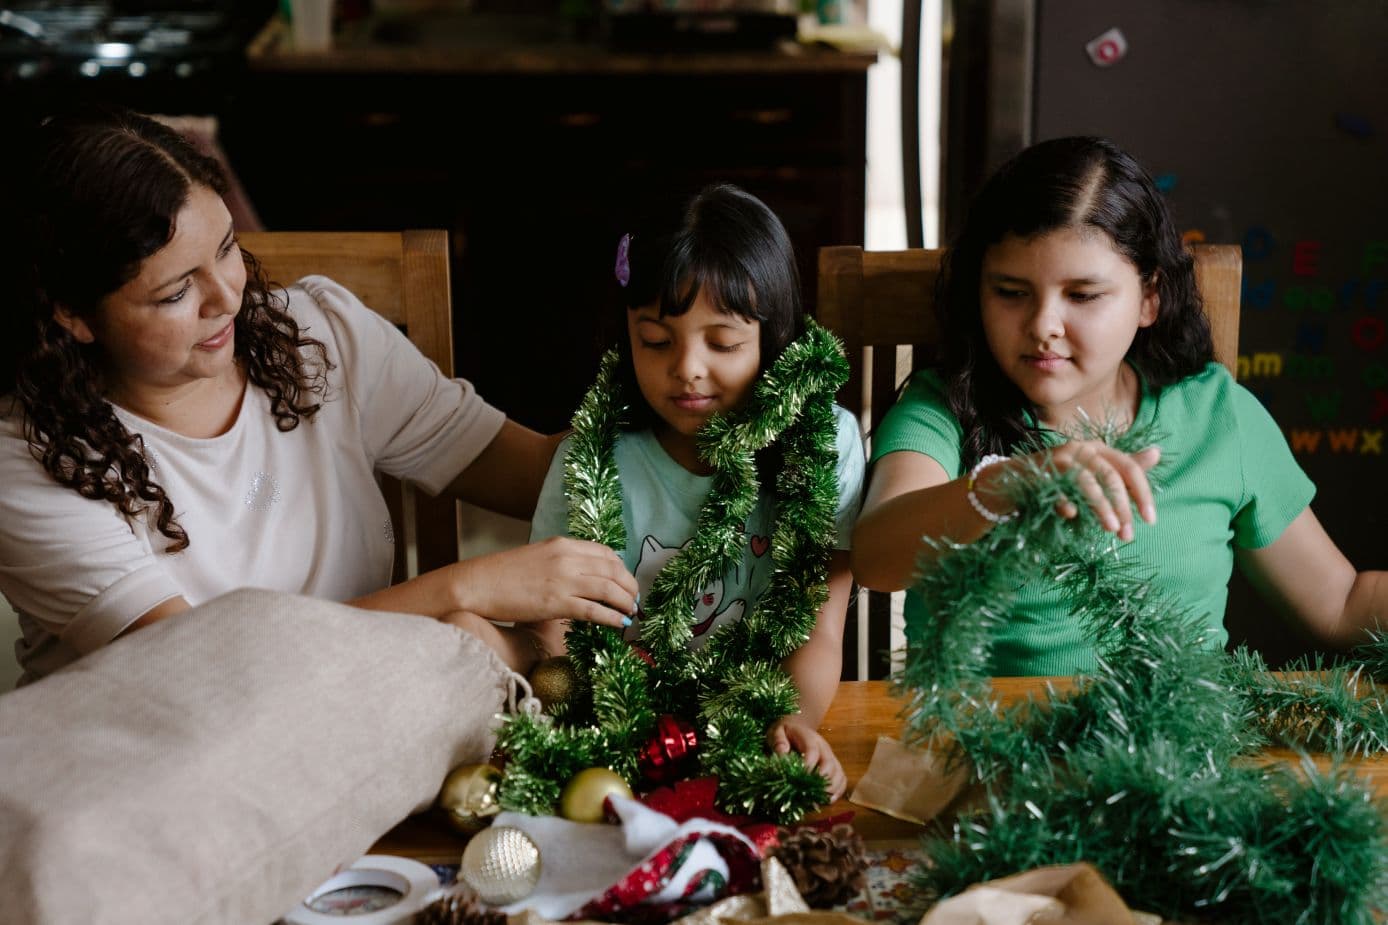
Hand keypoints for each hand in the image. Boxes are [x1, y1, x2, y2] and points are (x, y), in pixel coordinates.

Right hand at [452, 536, 637, 628]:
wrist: (476, 584)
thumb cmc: (502, 575)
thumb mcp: (537, 558)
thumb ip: (561, 563)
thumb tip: (583, 579)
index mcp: (562, 544)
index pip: (605, 553)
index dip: (622, 569)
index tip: (626, 582)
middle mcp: (567, 558)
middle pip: (613, 570)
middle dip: (630, 586)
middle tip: (635, 600)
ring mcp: (563, 580)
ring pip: (609, 589)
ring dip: (626, 602)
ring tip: (632, 612)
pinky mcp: (556, 602)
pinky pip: (594, 610)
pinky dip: (611, 617)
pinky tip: (619, 624)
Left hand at [768, 715, 846, 801]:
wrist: (797, 728)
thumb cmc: (786, 733)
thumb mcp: (776, 732)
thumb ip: (778, 741)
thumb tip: (782, 753)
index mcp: (810, 738)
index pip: (813, 751)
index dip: (808, 766)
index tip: (799, 779)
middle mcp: (824, 747)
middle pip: (829, 764)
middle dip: (821, 780)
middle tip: (811, 794)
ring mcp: (831, 757)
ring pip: (838, 773)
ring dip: (831, 788)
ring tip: (821, 800)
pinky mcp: (834, 766)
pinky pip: (842, 779)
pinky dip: (838, 790)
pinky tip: (828, 800)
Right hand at [1008, 440, 1159, 541]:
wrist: (1015, 478)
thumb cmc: (1061, 477)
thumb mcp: (1095, 470)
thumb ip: (1123, 466)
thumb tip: (1157, 453)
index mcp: (1097, 448)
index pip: (1128, 467)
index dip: (1142, 493)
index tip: (1150, 520)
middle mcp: (1080, 449)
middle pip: (1110, 476)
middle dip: (1122, 507)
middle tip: (1128, 534)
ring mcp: (1058, 460)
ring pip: (1088, 482)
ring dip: (1102, 507)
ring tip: (1111, 529)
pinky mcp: (1040, 473)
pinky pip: (1057, 489)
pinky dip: (1065, 502)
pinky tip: (1072, 516)